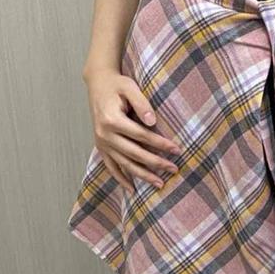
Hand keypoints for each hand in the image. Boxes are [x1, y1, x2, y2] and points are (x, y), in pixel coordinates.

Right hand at [84, 68, 181, 190]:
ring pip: (124, 164)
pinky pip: (111, 167)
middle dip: (156, 163)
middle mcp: (104, 134)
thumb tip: (152, 122)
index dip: (160, 144)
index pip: (141, 135)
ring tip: (160, 184)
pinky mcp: (101, 147)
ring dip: (142, 175)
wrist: (98, 83)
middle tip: (174, 169)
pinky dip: (121, 179)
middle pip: (134, 153)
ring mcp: (101, 143)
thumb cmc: (117, 84)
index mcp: (111, 120)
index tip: (177, 150)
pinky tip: (133, 190)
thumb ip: (141, 103)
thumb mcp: (130, 87)